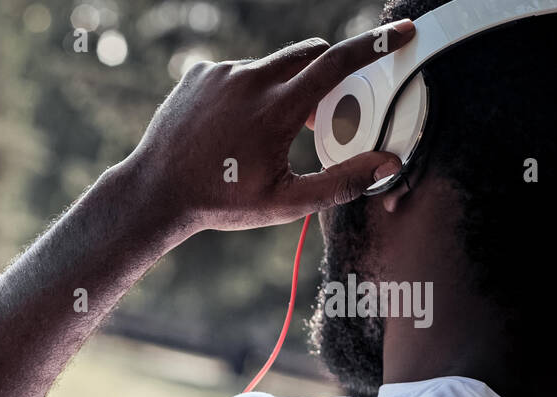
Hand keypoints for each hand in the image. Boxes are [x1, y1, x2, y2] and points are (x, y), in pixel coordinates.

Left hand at [121, 19, 416, 235]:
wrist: (156, 192)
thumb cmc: (220, 201)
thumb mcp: (285, 203)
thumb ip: (341, 183)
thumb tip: (386, 163)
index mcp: (277, 108)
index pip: (339, 62)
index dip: (376, 44)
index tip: (400, 33)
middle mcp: (250, 79)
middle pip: (309, 54)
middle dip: (323, 76)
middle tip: (313, 118)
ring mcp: (221, 73)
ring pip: (270, 66)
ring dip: (279, 89)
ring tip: (256, 134)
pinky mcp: (198, 73)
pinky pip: (235, 72)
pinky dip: (243, 92)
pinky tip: (226, 128)